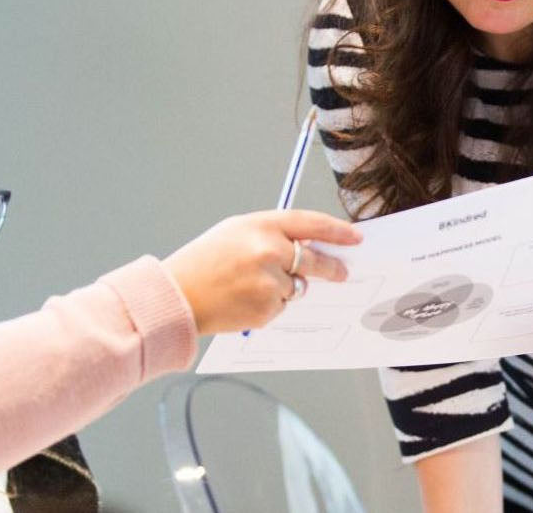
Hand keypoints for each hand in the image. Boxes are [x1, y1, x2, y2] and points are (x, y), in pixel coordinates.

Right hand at [163, 210, 360, 334]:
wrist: (177, 295)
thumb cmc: (204, 261)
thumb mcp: (236, 232)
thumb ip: (272, 234)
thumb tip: (308, 245)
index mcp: (260, 225)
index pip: (310, 224)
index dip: (337, 231)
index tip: (355, 238)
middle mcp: (268, 251)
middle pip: (314, 259)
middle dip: (331, 268)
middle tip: (342, 273)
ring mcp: (269, 281)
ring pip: (297, 286)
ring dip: (285, 287)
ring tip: (250, 285)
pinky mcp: (266, 308)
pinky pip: (282, 306)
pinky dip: (270, 305)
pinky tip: (245, 300)